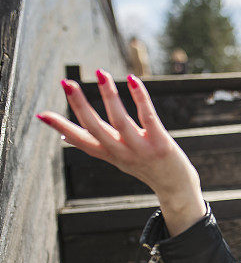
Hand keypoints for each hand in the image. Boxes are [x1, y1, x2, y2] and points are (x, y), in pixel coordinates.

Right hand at [36, 70, 205, 235]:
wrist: (177, 189)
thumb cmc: (146, 168)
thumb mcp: (117, 159)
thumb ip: (95, 145)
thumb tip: (65, 136)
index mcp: (109, 154)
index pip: (81, 140)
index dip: (61, 127)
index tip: (41, 114)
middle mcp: (122, 153)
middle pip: (95, 128)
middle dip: (79, 105)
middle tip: (66, 83)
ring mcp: (141, 149)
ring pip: (120, 120)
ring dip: (109, 95)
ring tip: (101, 73)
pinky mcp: (161, 144)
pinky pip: (148, 117)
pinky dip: (140, 98)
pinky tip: (133, 80)